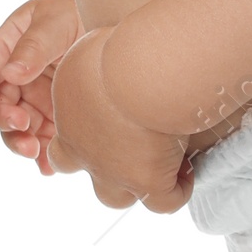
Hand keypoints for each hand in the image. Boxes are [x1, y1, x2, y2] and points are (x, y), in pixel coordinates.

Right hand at [0, 0, 82, 170]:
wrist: (126, 20)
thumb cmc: (87, 8)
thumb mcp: (58, 19)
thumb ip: (34, 46)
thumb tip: (10, 74)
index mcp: (10, 44)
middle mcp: (19, 73)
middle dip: (4, 120)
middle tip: (23, 127)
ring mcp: (37, 95)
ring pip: (18, 127)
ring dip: (20, 142)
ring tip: (35, 152)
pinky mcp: (58, 113)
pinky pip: (43, 138)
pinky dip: (43, 154)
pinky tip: (49, 167)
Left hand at [48, 25, 195, 214]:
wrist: (139, 71)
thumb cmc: (115, 49)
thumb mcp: (91, 49)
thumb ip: (93, 66)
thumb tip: (105, 59)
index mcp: (69, 120)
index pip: (63, 149)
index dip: (84, 145)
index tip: (112, 129)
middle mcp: (85, 152)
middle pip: (89, 177)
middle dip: (109, 171)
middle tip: (136, 150)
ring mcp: (114, 172)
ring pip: (117, 198)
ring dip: (138, 186)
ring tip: (164, 165)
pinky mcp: (148, 182)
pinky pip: (164, 202)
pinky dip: (176, 193)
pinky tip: (187, 173)